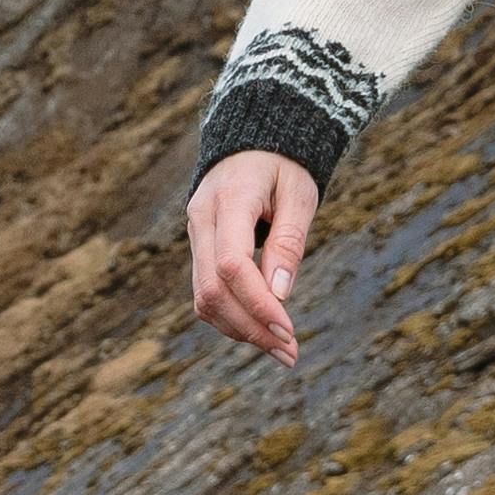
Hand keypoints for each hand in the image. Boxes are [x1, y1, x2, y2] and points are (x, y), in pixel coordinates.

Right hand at [185, 151, 321, 362]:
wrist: (252, 141)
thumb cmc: (283, 165)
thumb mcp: (299, 194)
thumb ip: (288, 242)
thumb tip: (280, 296)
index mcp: (229, 199)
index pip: (231, 264)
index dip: (258, 303)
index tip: (288, 331)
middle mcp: (201, 219)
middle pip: (212, 290)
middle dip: (250, 328)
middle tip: (289, 352)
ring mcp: (195, 234)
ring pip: (204, 298)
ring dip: (241, 330)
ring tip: (281, 349)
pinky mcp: (199, 248)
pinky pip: (206, 292)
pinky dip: (232, 317)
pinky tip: (261, 330)